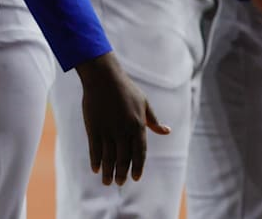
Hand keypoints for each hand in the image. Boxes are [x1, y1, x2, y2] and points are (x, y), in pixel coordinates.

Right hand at [76, 53, 169, 184]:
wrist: (104, 78)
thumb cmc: (126, 90)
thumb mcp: (144, 103)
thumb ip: (153, 121)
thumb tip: (167, 132)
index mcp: (138, 125)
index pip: (140, 152)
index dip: (138, 166)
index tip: (135, 178)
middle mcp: (124, 130)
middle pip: (124, 158)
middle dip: (122, 173)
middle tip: (120, 183)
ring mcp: (108, 130)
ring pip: (109, 157)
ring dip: (108, 172)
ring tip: (108, 182)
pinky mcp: (94, 128)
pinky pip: (95, 150)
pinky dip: (96, 161)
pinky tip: (96, 169)